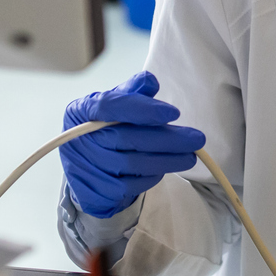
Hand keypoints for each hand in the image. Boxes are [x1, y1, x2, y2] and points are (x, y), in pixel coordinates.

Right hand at [60, 71, 206, 217]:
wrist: (85, 164)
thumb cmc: (104, 127)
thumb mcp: (115, 103)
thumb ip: (133, 92)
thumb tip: (150, 83)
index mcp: (82, 110)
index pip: (111, 106)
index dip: (143, 109)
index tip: (173, 113)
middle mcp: (79, 139)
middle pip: (127, 139)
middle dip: (167, 139)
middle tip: (197, 139)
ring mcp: (84, 168)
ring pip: (132, 165)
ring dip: (166, 161)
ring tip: (190, 156)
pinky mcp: (94, 192)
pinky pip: (129, 186)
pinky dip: (152, 177)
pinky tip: (165, 168)